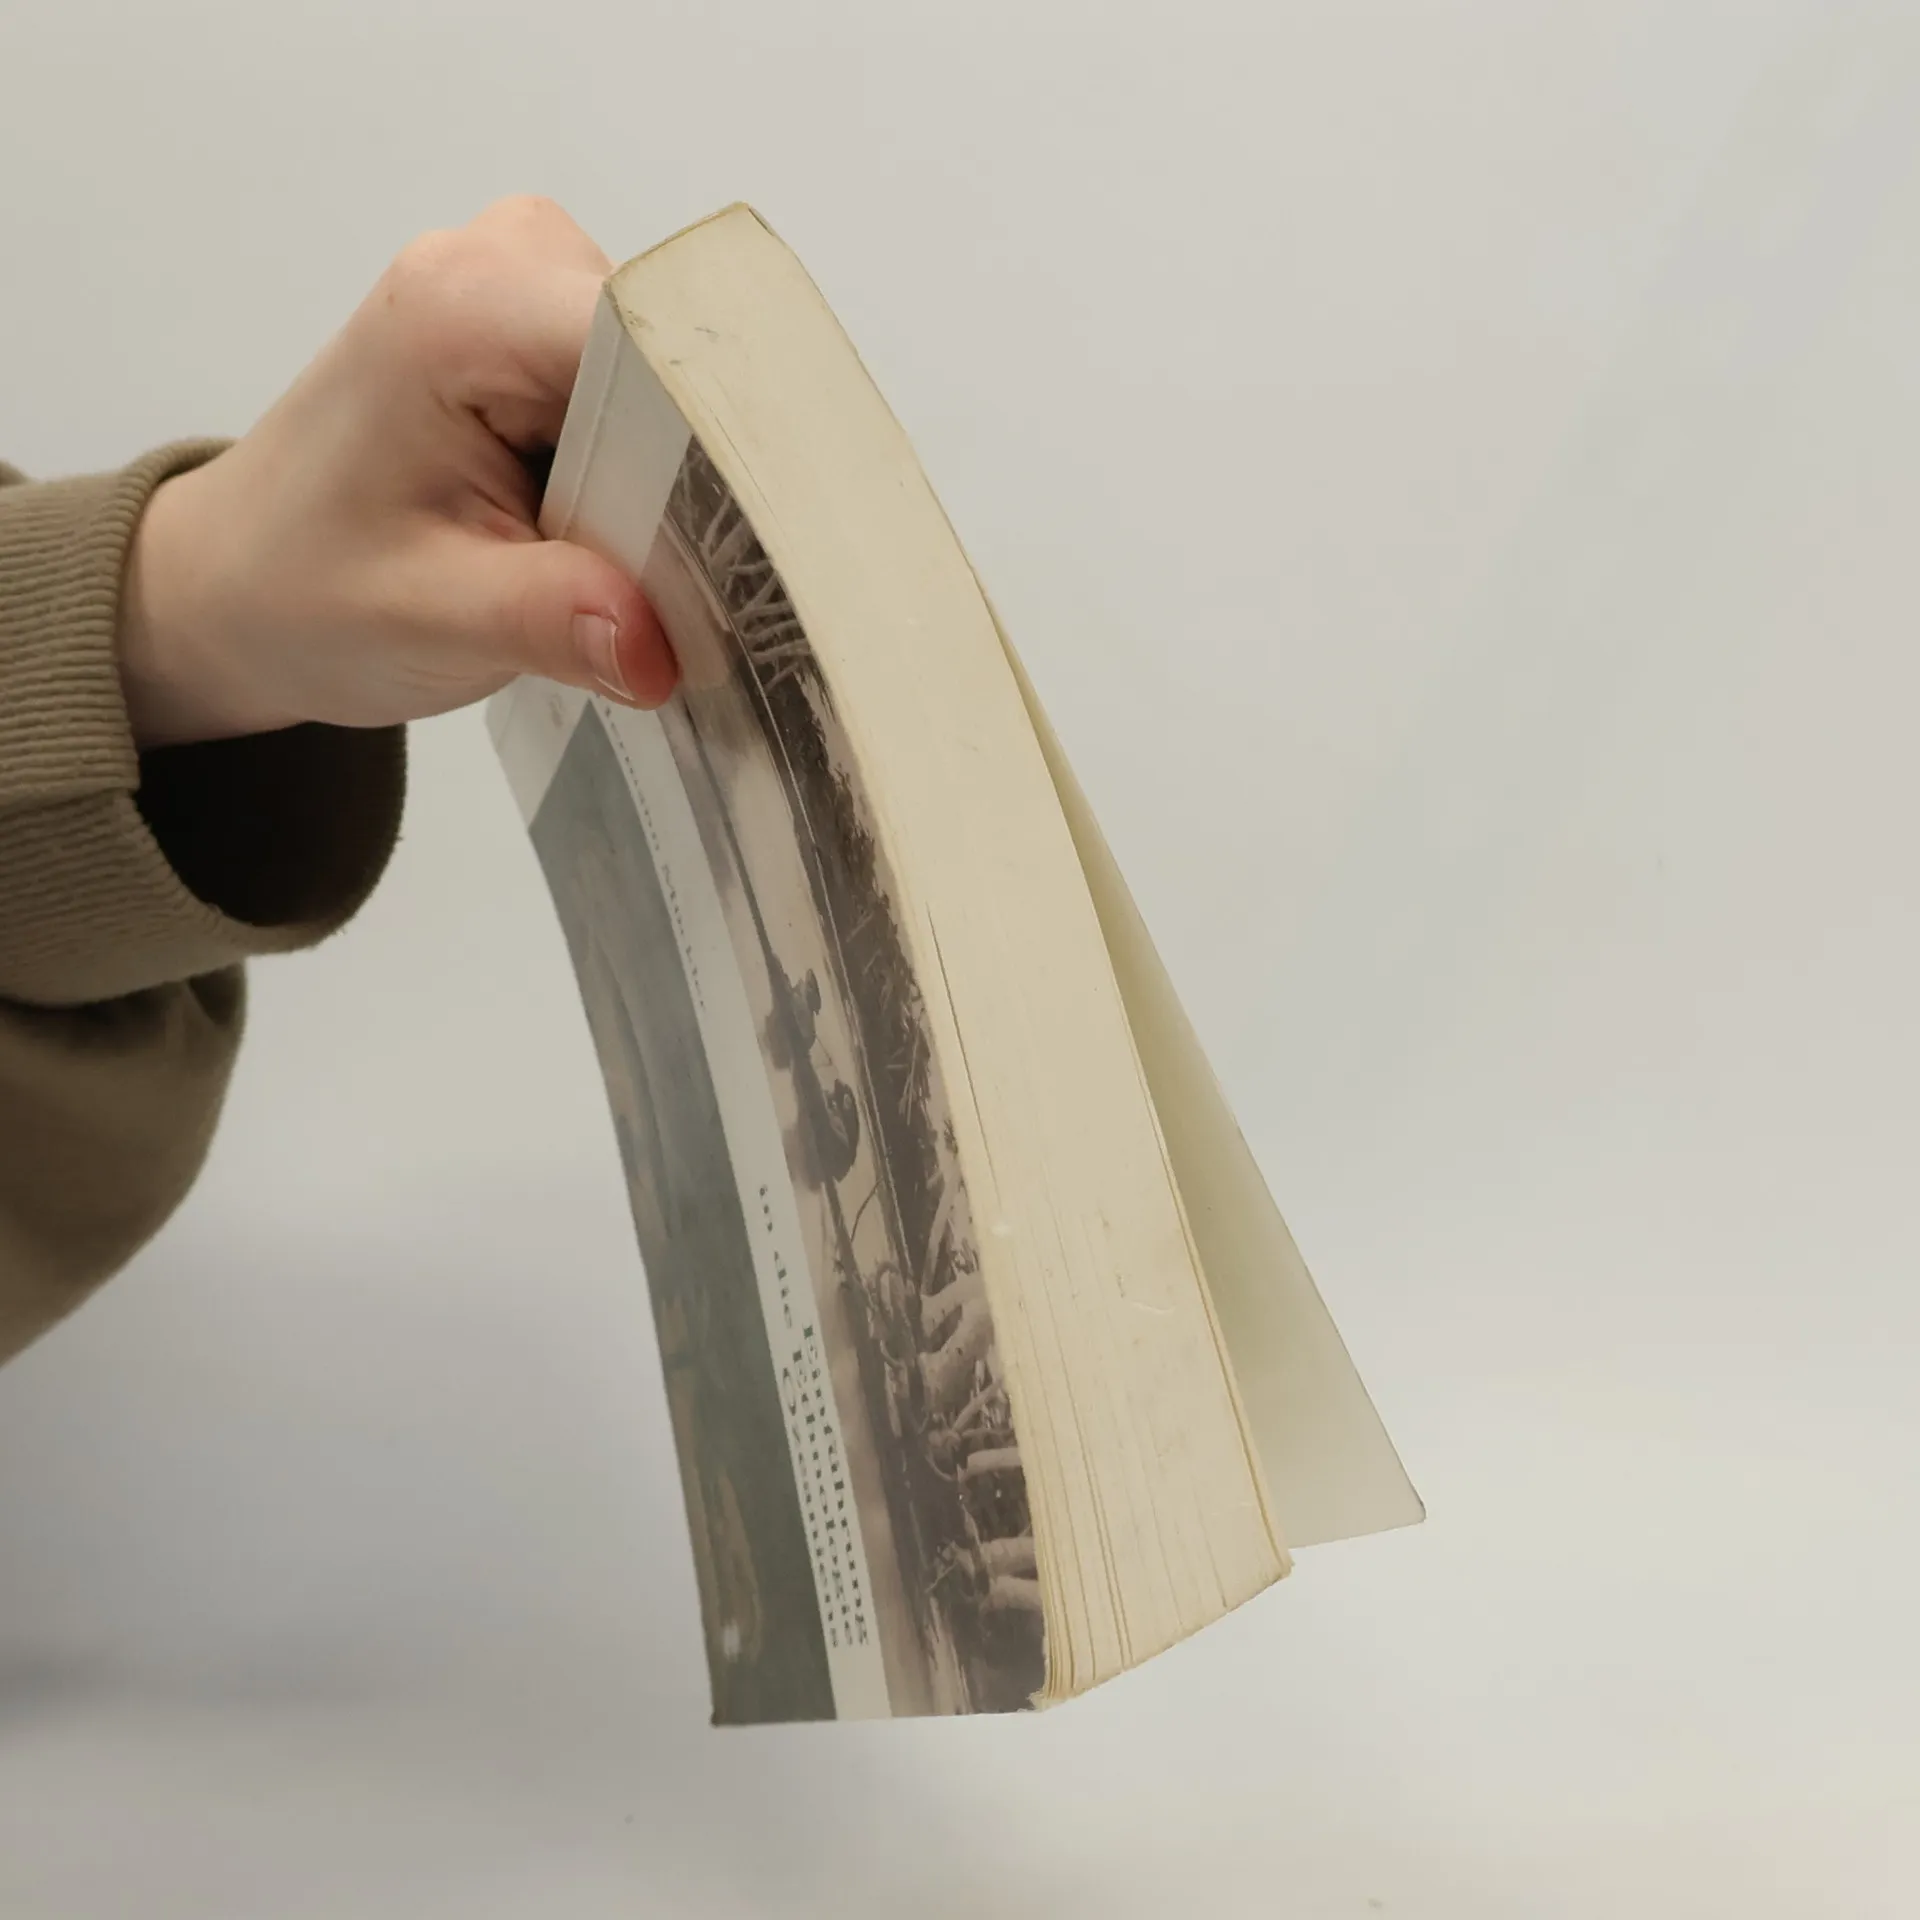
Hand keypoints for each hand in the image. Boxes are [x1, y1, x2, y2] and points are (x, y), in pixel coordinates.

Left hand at [117, 196, 675, 749]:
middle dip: (707, 477)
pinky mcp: (551, 338)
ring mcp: (530, 291)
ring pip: (681, 381)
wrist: (239, 584)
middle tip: (712, 597)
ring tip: (659, 580)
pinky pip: (656, 398)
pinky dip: (662, 482)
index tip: (769, 541)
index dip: (721, 434)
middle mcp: (502, 265)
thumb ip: (549, 621)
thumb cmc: (303, 588)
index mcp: (460, 307)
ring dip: (687, 488)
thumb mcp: (426, 620)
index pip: (651, 336)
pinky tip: (638, 551)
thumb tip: (662, 648)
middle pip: (680, 354)